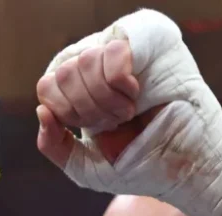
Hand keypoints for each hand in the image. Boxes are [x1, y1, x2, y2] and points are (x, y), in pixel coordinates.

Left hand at [36, 40, 147, 167]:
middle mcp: (94, 66)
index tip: (93, 129)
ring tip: (128, 111)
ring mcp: (119, 52)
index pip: (46, 86)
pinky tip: (136, 93)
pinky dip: (121, 82)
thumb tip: (42, 110)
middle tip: (115, 122)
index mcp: (76, 90)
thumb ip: (53, 146)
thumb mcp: (83, 166)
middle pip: (64, 73)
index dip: (66, 112)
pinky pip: (113, 52)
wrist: (179, 166)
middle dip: (88, 110)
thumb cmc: (135, 163)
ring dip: (106, 99)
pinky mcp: (147, 42)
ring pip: (86, 60)